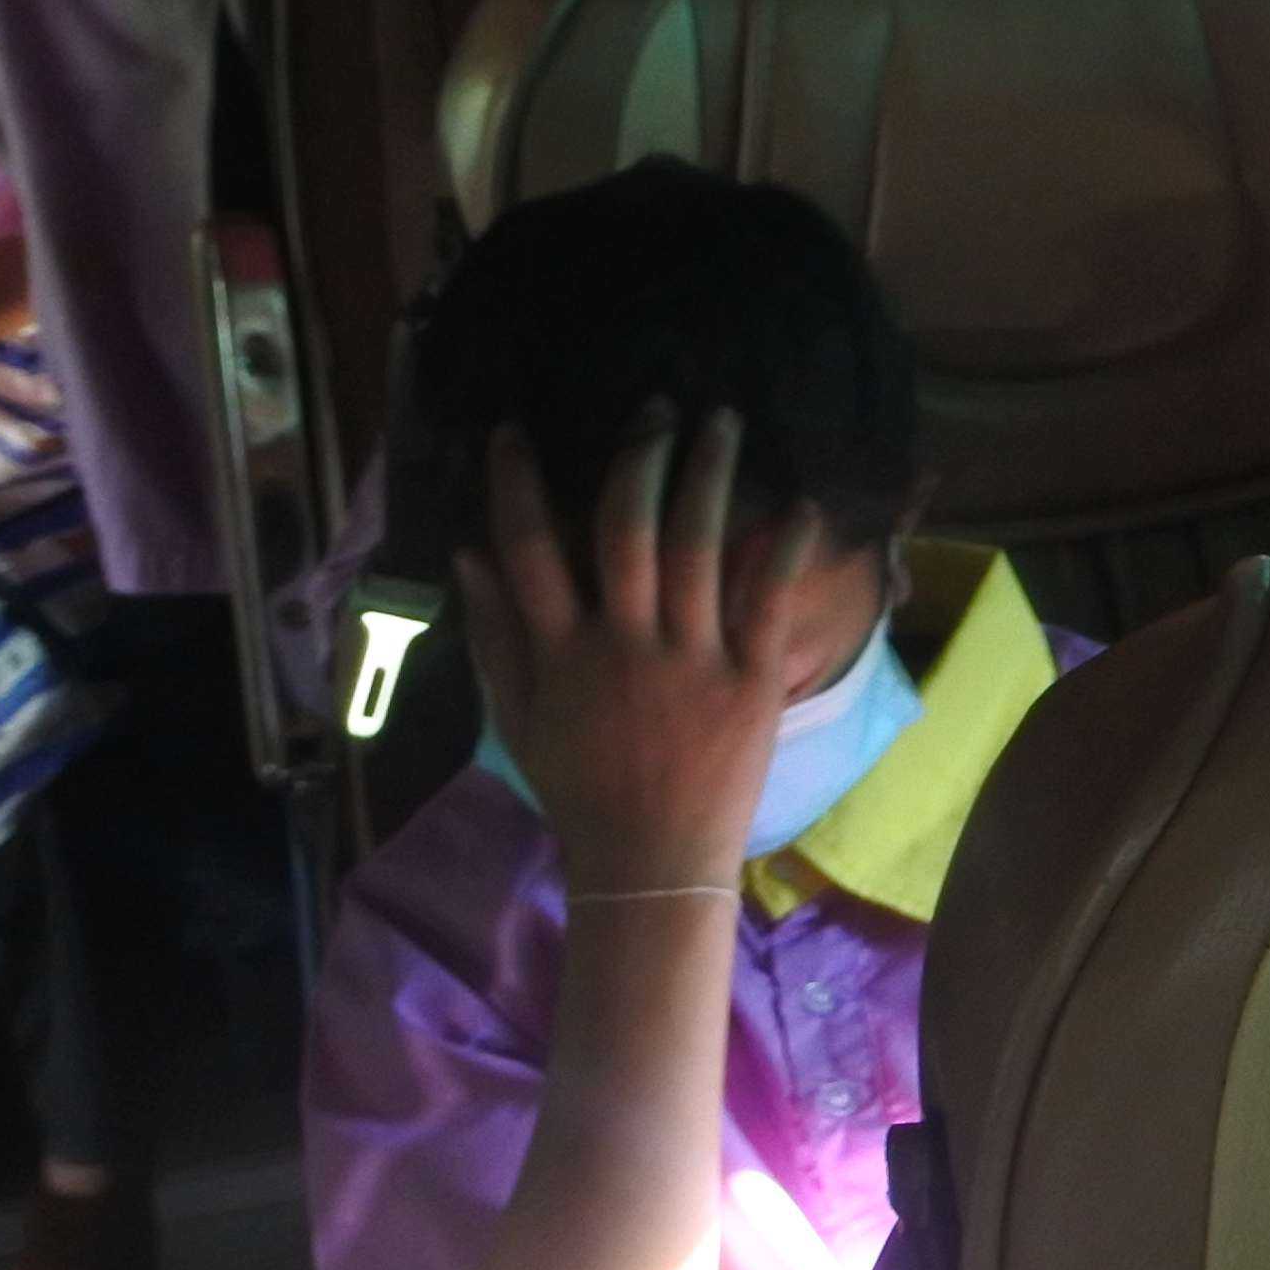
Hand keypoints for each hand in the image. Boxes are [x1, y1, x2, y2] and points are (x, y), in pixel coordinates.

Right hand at [453, 411, 807, 897]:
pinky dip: (786, 550)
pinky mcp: (750, 682)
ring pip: (699, 547)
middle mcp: (624, 644)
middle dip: (639, 457)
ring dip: (711, 476)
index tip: (514, 431)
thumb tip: (467, 554)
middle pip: (625, 528)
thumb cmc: (580, 790)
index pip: (527, 548)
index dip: (517, 485)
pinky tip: (802, 503)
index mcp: (561, 651)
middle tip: (657, 404)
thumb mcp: (517, 718)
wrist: (650, 864)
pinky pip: (769, 602)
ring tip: (725, 420)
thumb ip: (494, 635)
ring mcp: (691, 660)